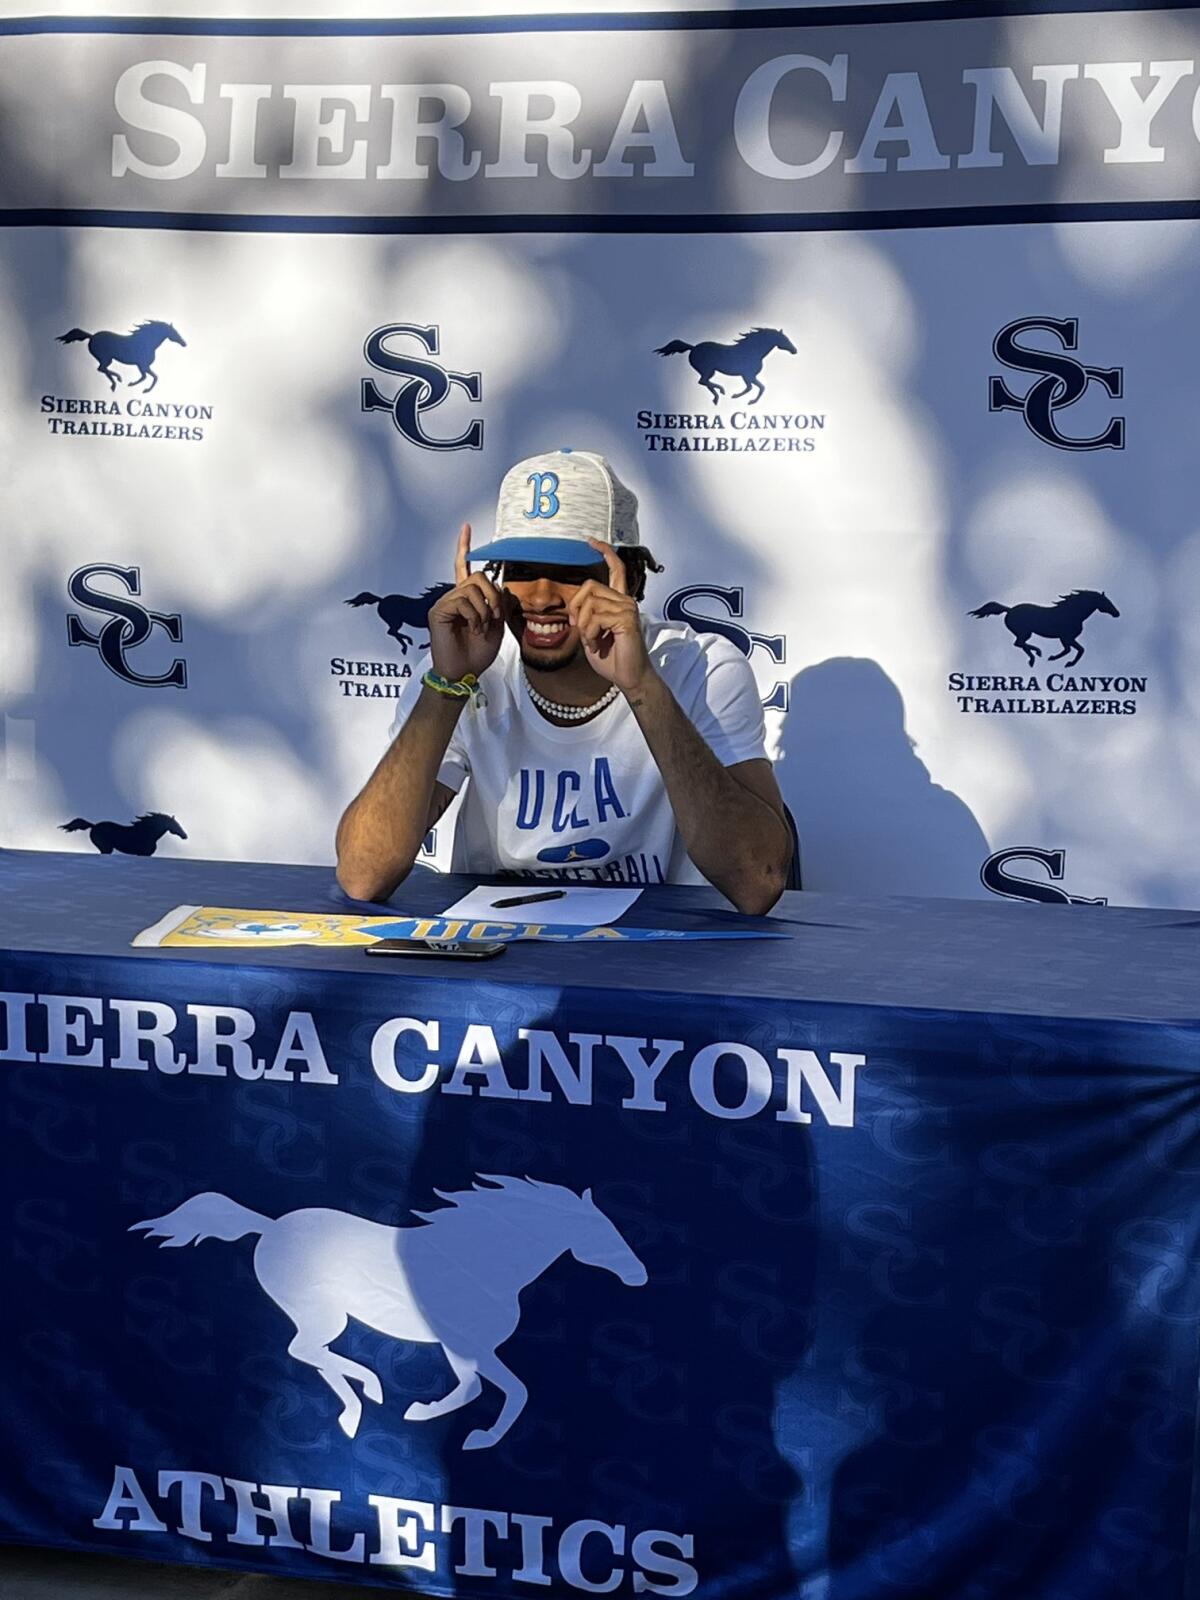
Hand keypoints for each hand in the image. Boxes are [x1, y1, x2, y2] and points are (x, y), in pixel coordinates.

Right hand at [427, 523, 505, 682]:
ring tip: (482, 627)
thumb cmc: (478, 652)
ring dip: (485, 609)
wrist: (464, 673)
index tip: (467, 527)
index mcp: (467, 598)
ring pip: (472, 588)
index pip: (464, 567)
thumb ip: (499, 604)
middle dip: (493, 595)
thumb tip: (500, 585)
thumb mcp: (497, 626)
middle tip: (495, 616)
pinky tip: (473, 629)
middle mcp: (454, 596)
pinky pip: (463, 601)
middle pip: (477, 576)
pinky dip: (475, 616)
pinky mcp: (439, 611)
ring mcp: (445, 603)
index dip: (464, 546)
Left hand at [567, 540, 655, 693]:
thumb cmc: (612, 658)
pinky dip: (589, 632)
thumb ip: (585, 615)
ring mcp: (627, 608)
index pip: (615, 569)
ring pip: (590, 603)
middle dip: (576, 607)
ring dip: (584, 626)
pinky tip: (596, 643)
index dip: (604, 552)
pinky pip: (596, 616)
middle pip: (590, 586)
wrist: (628, 677)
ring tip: (592, 640)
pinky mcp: (627, 619)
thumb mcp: (591, 633)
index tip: (591, 541)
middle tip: (580, 628)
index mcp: (619, 601)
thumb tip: (574, 606)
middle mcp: (625, 601)